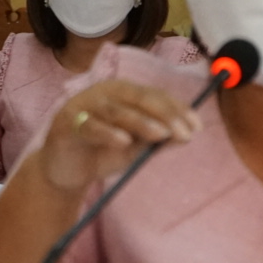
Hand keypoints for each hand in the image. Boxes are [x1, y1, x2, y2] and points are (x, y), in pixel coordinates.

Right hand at [31, 80, 200, 193]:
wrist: (66, 170)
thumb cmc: (103, 152)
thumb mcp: (136, 148)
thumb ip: (158, 140)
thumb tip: (187, 135)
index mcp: (123, 93)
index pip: (154, 95)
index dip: (177, 109)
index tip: (196, 127)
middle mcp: (104, 92)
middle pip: (137, 97)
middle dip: (164, 114)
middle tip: (183, 132)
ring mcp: (83, 105)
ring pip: (115, 110)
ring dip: (140, 121)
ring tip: (160, 134)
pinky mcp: (67, 123)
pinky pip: (89, 126)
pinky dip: (108, 133)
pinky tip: (124, 142)